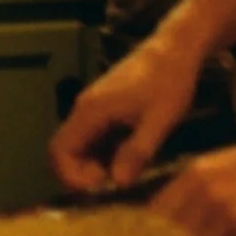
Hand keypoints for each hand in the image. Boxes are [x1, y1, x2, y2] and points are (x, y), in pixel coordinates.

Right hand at [48, 36, 199, 192]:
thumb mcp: (160, 120)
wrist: (175, 49)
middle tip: (112, 184)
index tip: (101, 185)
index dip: (72, 176)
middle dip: (80, 174)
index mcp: (92, 110)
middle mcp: (85, 108)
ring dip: (92, 166)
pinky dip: (102, 154)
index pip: (60, 150)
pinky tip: (128, 160)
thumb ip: (137, 151)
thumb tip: (118, 183)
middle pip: (63, 149)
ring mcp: (93, 107)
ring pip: (77, 145)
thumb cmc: (169, 82)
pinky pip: (92, 137)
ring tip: (124, 173)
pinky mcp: (104, 108)